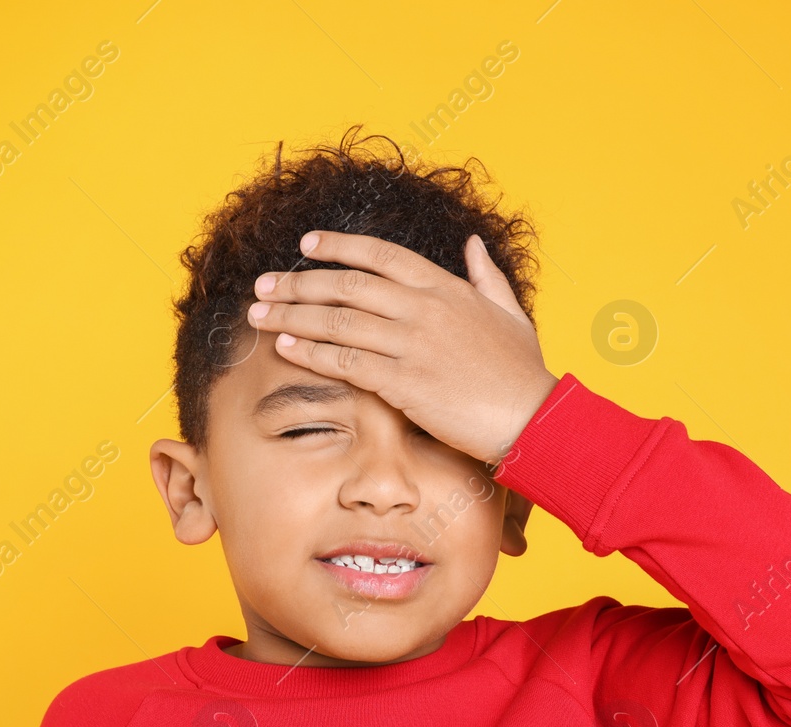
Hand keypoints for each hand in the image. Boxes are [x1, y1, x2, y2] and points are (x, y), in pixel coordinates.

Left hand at [246, 231, 558, 466]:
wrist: (532, 417)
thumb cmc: (522, 371)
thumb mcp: (510, 311)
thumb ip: (486, 274)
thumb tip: (473, 243)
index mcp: (446, 287)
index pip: (381, 255)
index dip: (339, 246)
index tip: (305, 244)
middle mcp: (423, 309)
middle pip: (347, 285)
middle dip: (299, 282)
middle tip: (264, 284)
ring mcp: (412, 345)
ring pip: (338, 321)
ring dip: (292, 315)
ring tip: (258, 313)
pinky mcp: (403, 383)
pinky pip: (345, 361)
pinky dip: (310, 351)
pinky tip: (284, 347)